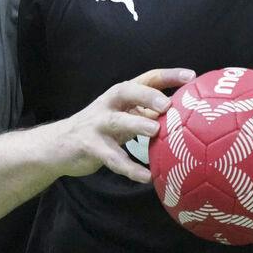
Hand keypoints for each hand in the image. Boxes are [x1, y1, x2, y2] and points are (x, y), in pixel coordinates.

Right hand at [49, 68, 194, 182]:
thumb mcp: (123, 116)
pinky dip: (129, 167)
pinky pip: (112, 158)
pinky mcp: (90, 146)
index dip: (168, 76)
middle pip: (126, 91)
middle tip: (168, 105)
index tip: (191, 77)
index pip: (146, 78)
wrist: (60, 144)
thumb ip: (147, 114)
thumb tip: (185, 116)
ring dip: (136, 125)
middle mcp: (108, 105)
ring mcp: (97, 125)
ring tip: (155, 132)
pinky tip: (146, 176)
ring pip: (116, 121)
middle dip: (147, 95)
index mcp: (120, 95)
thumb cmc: (101, 129)